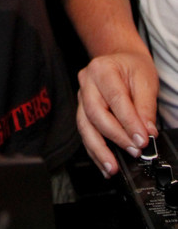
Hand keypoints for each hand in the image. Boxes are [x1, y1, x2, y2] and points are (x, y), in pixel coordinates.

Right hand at [76, 50, 158, 176]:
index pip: (115, 99)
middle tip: (134, 151)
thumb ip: (146, 107)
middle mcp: (86, 82)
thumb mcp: (145, 81)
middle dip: (115, 136)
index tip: (142, 140)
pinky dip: (94, 151)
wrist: (120, 61)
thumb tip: (147, 132)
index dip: (129, 122)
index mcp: (102, 69)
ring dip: (99, 150)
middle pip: (95, 113)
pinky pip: (85, 133)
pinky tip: (104, 164)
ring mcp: (81, 97)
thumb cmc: (132, 68)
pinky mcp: (82, 110)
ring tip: (113, 167)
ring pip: (85, 126)